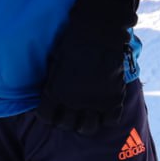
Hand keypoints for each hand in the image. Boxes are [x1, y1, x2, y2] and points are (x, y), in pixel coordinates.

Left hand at [36, 0, 137, 134]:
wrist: (98, 32)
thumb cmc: (73, 42)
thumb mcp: (55, 63)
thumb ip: (53, 84)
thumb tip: (51, 96)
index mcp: (55, 93)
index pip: (47, 118)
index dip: (50, 116)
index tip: (54, 112)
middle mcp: (73, 102)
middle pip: (68, 126)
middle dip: (68, 122)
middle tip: (73, 114)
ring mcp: (94, 102)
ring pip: (89, 128)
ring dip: (87, 123)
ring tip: (89, 115)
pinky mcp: (113, 98)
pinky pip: (111, 120)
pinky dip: (108, 117)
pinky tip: (105, 108)